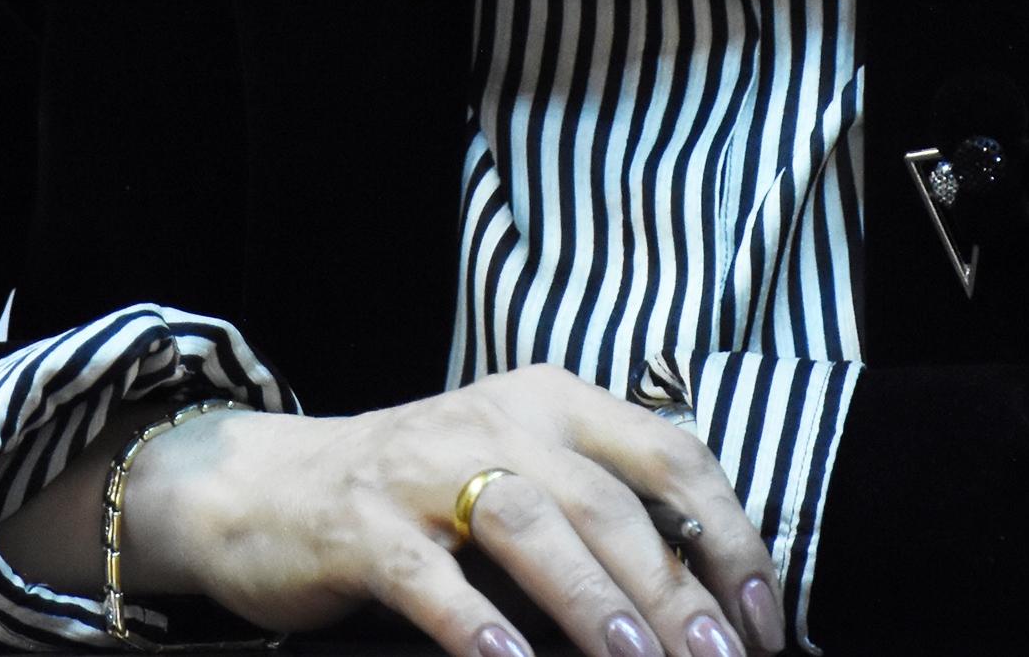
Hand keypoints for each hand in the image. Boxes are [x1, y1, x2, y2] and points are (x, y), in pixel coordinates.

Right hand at [20, 366, 787, 656]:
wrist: (263, 487)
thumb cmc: (417, 499)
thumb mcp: (517, 474)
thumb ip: (602, 518)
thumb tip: (709, 606)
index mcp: (553, 402)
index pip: (671, 455)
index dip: (730, 539)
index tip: (764, 624)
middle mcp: (497, 419)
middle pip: (609, 502)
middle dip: (676, 591)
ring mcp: (423, 468)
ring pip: (530, 526)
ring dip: (596, 602)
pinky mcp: (361, 525)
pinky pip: (431, 578)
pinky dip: (480, 626)